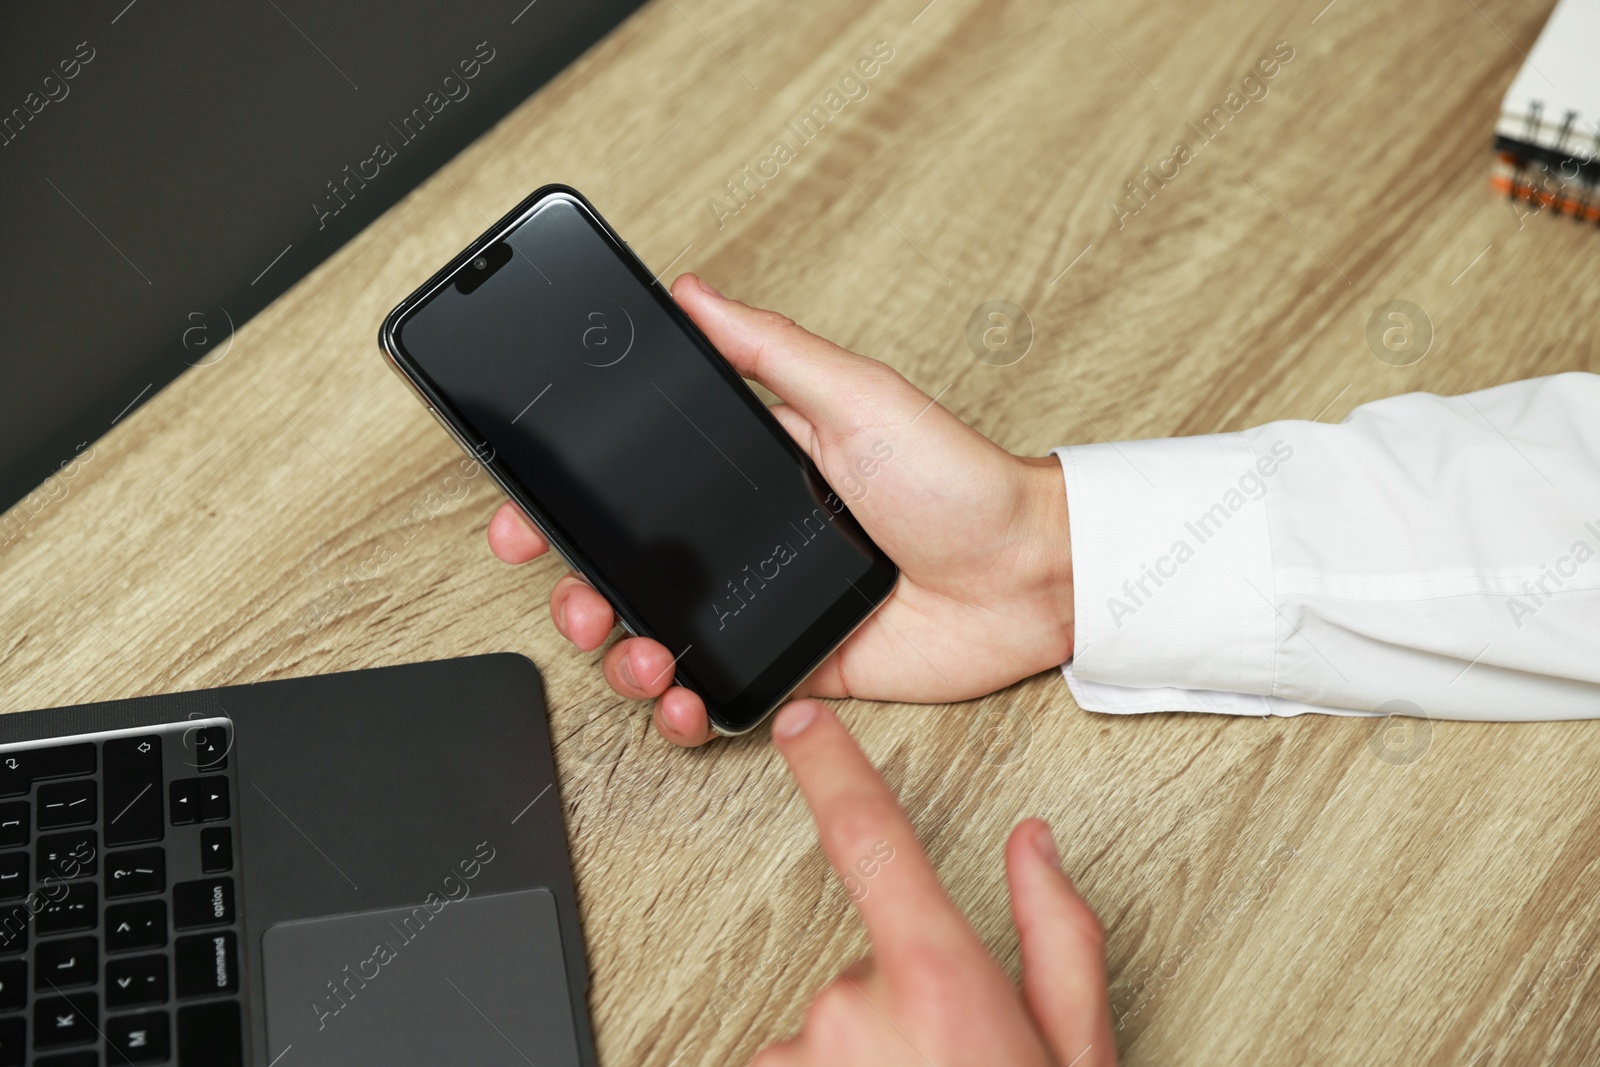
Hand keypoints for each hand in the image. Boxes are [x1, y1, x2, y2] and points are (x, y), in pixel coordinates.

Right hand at [488, 273, 1073, 744]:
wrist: (1028, 575)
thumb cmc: (956, 478)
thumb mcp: (856, 397)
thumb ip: (770, 352)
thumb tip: (692, 292)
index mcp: (750, 473)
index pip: (636, 487)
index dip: (568, 505)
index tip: (524, 517)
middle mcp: (746, 542)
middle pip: (629, 571)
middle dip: (580, 593)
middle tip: (578, 602)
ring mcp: (766, 607)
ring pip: (660, 639)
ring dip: (625, 658)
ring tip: (640, 659)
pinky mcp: (796, 665)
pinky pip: (721, 693)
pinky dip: (686, 710)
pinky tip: (684, 704)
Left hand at [752, 699, 1114, 1066]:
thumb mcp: (1078, 1051)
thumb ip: (1059, 936)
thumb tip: (1033, 847)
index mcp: (937, 983)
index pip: (868, 837)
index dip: (831, 770)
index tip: (804, 727)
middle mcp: (852, 1014)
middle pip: (869, 958)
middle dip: (910, 994)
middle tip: (958, 1053)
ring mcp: (799, 1061)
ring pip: (838, 1019)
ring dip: (876, 1046)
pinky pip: (802, 1063)